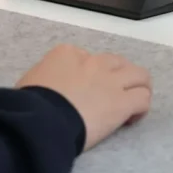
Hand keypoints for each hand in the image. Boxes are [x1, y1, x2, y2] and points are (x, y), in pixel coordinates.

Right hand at [17, 44, 151, 151]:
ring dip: (138, 87)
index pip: (87, 57)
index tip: (84, 91)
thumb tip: (49, 86)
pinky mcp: (122, 102)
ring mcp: (111, 80)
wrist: (42, 119)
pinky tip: (131, 118)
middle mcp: (94, 61)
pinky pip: (142, 98)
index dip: (89, 74)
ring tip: (132, 102)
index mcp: (67, 53)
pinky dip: (141, 107)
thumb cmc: (29, 103)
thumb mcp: (31, 79)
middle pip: (117, 62)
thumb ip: (46, 76)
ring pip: (139, 75)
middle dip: (118, 76)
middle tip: (112, 94)